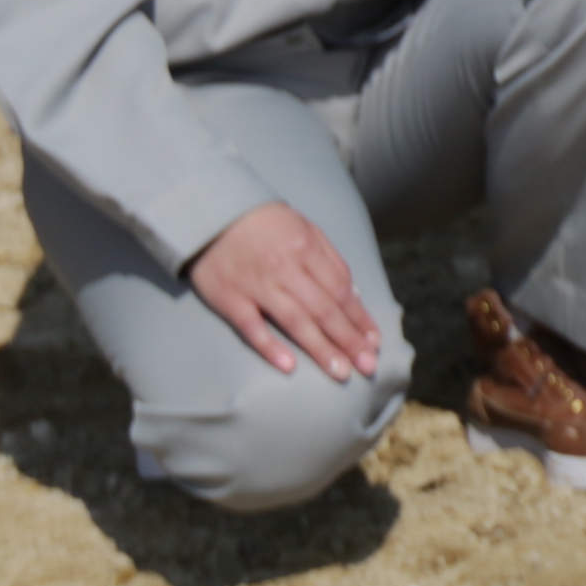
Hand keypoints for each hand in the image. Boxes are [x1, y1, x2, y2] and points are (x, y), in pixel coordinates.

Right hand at [186, 202, 388, 381]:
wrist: (211, 213)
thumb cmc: (265, 223)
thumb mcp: (305, 228)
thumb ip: (330, 260)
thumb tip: (353, 294)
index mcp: (306, 248)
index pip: (340, 290)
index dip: (359, 318)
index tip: (374, 342)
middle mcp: (285, 268)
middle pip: (323, 310)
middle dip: (348, 340)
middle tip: (367, 366)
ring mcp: (256, 285)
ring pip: (295, 321)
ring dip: (320, 349)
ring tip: (341, 372)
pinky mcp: (229, 298)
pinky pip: (252, 327)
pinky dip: (270, 346)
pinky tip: (289, 367)